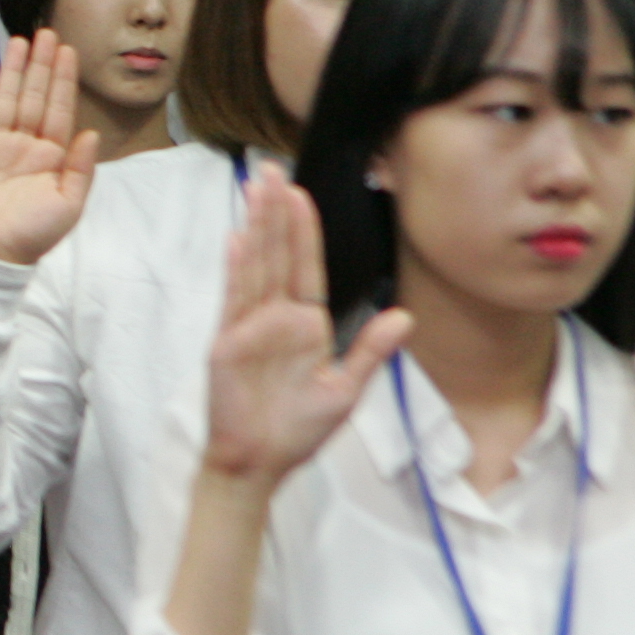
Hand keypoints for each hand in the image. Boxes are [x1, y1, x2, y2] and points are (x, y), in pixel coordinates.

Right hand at [0, 32, 99, 266]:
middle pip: (35, 96)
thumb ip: (81, 168)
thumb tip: (91, 133)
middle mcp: (25, 145)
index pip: (59, 110)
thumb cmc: (33, 235)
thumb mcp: (68, 205)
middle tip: (47, 33)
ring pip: (7, 99)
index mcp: (51, 156)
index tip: (69, 52)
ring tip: (20, 41)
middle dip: (41, 65)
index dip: (64, 81)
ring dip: (14, 71)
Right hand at [199, 165, 411, 482]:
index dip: (304, 232)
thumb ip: (371, 351)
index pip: (306, 268)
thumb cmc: (298, 431)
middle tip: (272, 171)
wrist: (260, 463)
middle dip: (275, 213)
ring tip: (257, 189)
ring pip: (256, 266)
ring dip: (257, 227)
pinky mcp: (228, 342)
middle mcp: (276, 318)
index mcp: (305, 326)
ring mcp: (249, 327)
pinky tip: (239, 239)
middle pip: (277, 256)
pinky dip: (238, 269)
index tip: (301, 195)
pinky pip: (236, 299)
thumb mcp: (346, 390)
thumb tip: (405, 316)